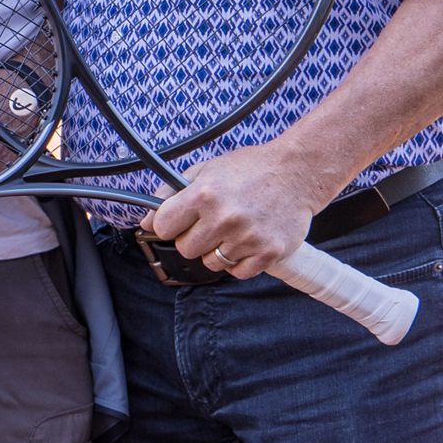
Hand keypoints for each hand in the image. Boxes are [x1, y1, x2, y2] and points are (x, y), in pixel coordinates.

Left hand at [147, 141, 327, 279]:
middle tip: (212, 223)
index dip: (169, 224)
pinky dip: (239, 262)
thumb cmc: (251, 169)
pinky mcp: (268, 252)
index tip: (180, 220)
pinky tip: (247, 241)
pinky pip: (237, 273)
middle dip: (194, 238)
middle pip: (185, 249)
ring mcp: (247, 238)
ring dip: (217, 250)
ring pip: (210, 263)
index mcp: (204, 194)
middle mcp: (224, 217)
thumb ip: (172, 193)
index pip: (163, 227)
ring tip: (234, 229)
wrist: (297, 172)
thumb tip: (145, 220)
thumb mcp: (207, 169)